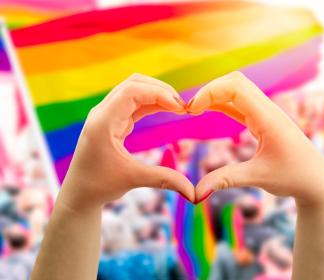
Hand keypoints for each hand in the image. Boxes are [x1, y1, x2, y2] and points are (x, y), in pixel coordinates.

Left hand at [60, 74, 194, 210]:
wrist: (79, 193)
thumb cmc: (100, 186)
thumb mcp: (133, 180)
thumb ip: (165, 180)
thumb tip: (194, 193)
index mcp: (103, 121)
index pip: (132, 91)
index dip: (159, 94)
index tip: (181, 108)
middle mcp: (103, 113)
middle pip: (134, 84)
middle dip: (160, 90)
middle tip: (182, 106)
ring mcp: (106, 115)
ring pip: (134, 91)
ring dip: (156, 95)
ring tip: (178, 108)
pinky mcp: (112, 121)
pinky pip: (133, 104)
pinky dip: (151, 104)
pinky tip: (166, 110)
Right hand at [187, 71, 323, 205]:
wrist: (316, 180)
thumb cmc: (294, 177)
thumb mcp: (258, 177)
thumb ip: (226, 180)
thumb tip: (195, 194)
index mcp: (269, 118)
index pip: (236, 88)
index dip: (210, 92)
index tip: (191, 110)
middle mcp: (268, 109)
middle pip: (235, 82)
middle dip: (210, 89)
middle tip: (189, 109)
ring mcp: (266, 113)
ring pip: (237, 90)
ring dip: (214, 94)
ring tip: (193, 110)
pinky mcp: (262, 121)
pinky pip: (239, 104)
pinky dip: (221, 103)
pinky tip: (207, 110)